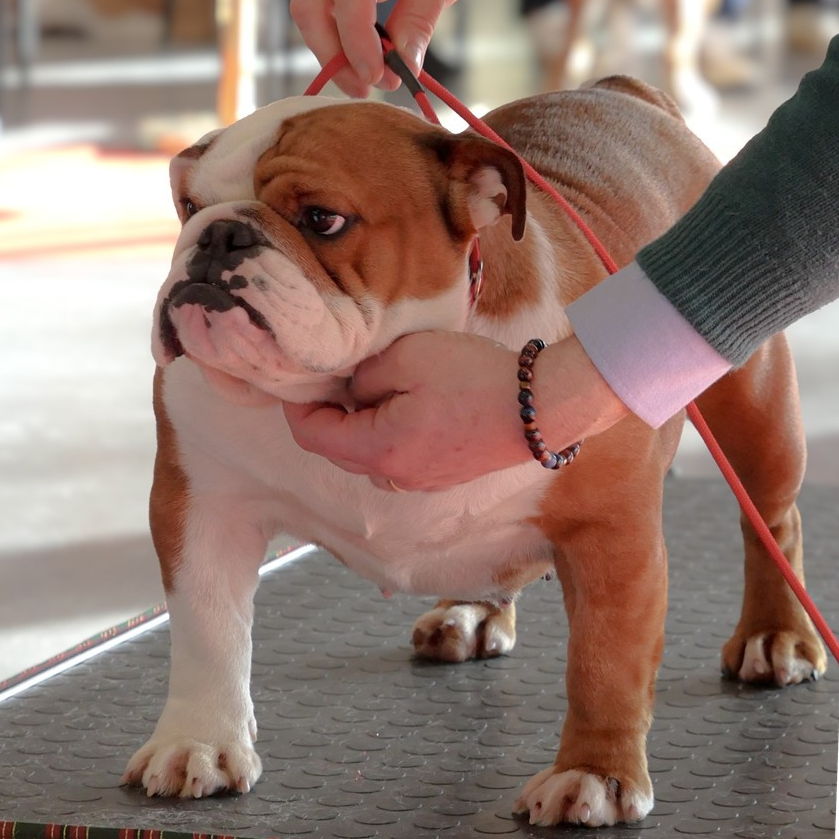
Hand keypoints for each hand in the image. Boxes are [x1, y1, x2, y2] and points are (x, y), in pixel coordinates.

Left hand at [282, 331, 630, 490]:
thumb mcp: (406, 357)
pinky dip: (390, 431)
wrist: (542, 406)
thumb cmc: (473, 378)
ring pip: (371, 453)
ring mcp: (422, 480)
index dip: (298, 408)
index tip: (296, 380)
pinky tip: (408, 400)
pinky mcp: (445, 474)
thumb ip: (364, 375)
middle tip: (332, 375)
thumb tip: (352, 389)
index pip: (314, 437)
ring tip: (374, 383)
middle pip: (341, 449)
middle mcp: (395, 477)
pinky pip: (401, 455)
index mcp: (378, 450)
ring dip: (362, 423)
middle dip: (330, 414)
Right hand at [290, 0, 521, 97]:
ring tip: (368, 80)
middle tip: (366, 88)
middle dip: (333, 53)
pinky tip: (364, 58)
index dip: (356, 43)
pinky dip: (338, 36)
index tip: (376, 78)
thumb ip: (420, 19)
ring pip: (309, 9)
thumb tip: (401, 68)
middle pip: (311, 3)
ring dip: (332, 50)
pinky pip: (321, 6)